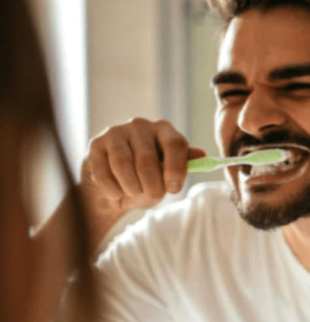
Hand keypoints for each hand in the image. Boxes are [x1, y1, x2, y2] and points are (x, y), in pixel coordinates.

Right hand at [80, 118, 204, 219]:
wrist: (115, 191)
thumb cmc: (148, 181)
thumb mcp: (169, 175)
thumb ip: (183, 165)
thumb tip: (201, 155)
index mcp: (164, 130)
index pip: (175, 143)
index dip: (176, 168)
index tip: (173, 189)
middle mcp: (140, 125)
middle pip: (147, 158)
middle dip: (151, 185)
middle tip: (154, 196)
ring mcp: (116, 132)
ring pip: (123, 163)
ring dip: (131, 187)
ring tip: (134, 193)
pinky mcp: (95, 144)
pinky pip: (103, 170)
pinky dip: (112, 189)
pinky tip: (116, 194)